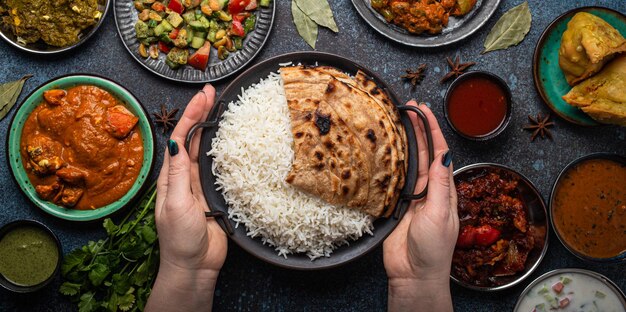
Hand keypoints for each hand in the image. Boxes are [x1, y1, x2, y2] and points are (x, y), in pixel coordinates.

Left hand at [146, 85, 226, 311]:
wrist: (194, 265)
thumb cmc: (180, 239)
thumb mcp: (176, 205)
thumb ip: (178, 174)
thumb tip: (176, 143)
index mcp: (171, 176)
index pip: (180, 138)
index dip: (192, 115)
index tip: (203, 95)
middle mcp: (184, 177)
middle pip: (192, 138)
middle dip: (201, 113)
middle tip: (212, 92)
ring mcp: (200, 185)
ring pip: (205, 150)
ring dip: (212, 128)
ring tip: (220, 107)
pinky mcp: (215, 195)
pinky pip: (219, 168)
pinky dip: (223, 150)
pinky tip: (230, 140)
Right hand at [383, 101, 458, 311]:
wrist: (414, 275)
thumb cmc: (433, 250)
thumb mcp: (441, 214)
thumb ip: (440, 185)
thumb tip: (444, 155)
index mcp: (444, 190)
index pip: (440, 153)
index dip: (432, 130)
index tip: (424, 111)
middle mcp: (429, 190)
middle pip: (424, 153)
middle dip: (419, 130)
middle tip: (410, 108)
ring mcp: (412, 198)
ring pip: (409, 164)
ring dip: (406, 143)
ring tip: (398, 122)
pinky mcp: (395, 206)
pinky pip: (393, 180)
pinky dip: (390, 164)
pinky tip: (385, 152)